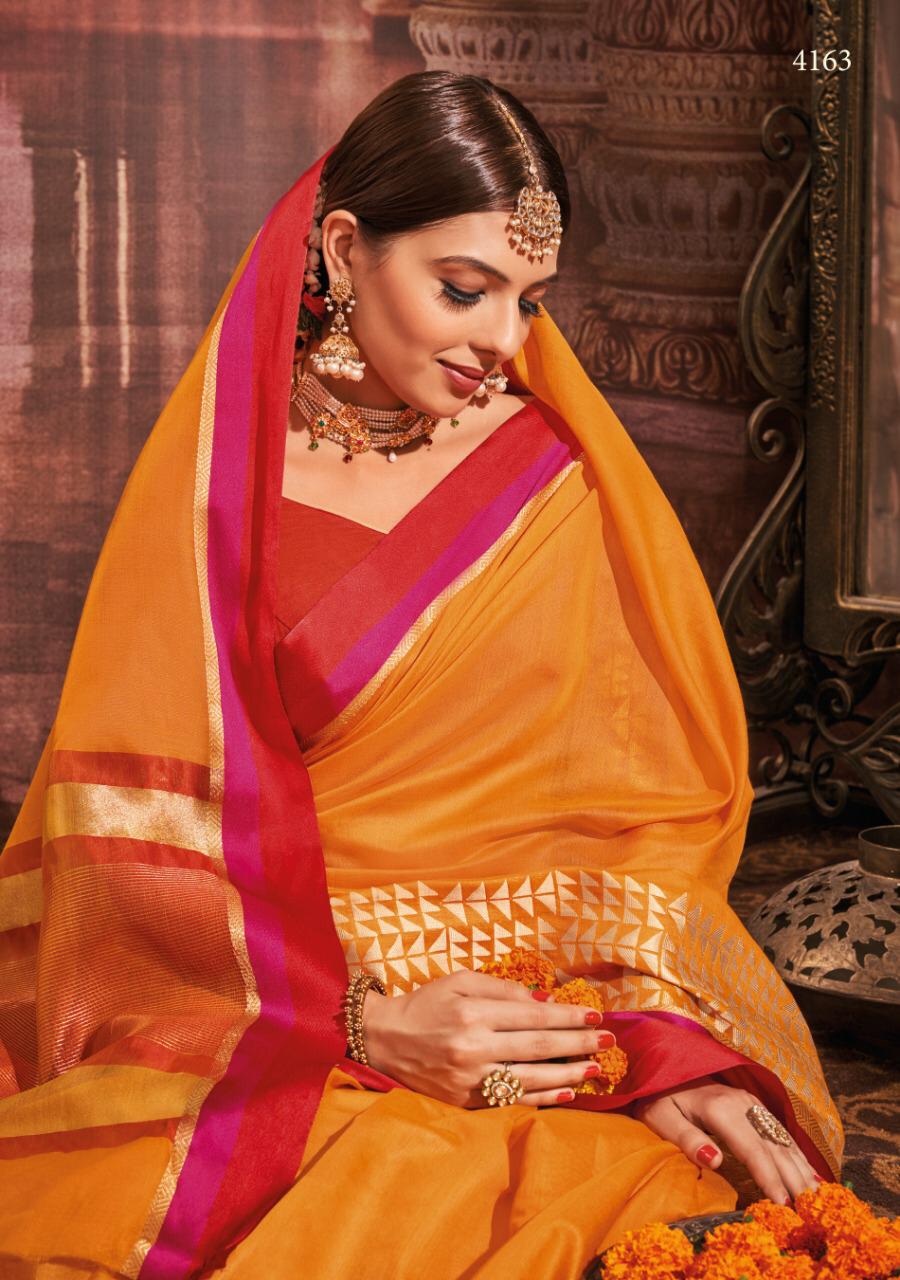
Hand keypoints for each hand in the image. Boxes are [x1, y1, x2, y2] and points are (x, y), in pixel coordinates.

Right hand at [361, 968, 615, 1107]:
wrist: (384, 1040)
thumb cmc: (425, 1003)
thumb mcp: (459, 981)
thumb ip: (502, 989)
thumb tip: (544, 1000)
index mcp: (473, 1011)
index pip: (533, 1015)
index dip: (568, 1015)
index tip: (596, 1015)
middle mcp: (473, 1046)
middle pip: (538, 1046)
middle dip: (578, 1043)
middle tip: (608, 1041)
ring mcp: (469, 1078)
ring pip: (531, 1078)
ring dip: (569, 1073)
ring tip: (597, 1068)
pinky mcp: (465, 1101)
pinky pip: (512, 1100)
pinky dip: (543, 1098)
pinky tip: (567, 1093)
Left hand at [633, 1076, 821, 1202]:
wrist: (662, 1065)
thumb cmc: (658, 1099)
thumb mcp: (661, 1118)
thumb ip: (686, 1138)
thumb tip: (714, 1160)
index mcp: (719, 1108)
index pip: (752, 1149)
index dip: (769, 1178)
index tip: (783, 1205)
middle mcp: (742, 1103)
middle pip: (773, 1146)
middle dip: (793, 1178)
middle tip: (811, 1210)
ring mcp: (751, 1102)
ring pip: (782, 1139)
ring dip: (801, 1168)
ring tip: (818, 1197)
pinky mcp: (753, 1105)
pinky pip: (780, 1131)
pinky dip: (798, 1153)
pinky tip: (811, 1172)